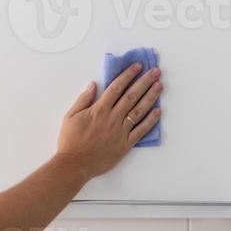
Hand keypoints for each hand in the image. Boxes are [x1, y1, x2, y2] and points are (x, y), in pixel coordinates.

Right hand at [55, 64, 161, 180]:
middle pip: (132, 95)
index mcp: (99, 109)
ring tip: (159, 85)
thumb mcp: (70, 116)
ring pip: (139, 110)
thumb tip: (93, 84)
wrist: (75, 164)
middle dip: (144, 81)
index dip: (128, 75)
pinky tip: (158, 111)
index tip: (137, 66)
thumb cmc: (70, 141)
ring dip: (151, 97)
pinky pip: (141, 130)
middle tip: (155, 71)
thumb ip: (83, 99)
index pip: (117, 87)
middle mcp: (112, 118)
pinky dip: (150, 120)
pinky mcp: (125, 144)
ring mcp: (121, 131)